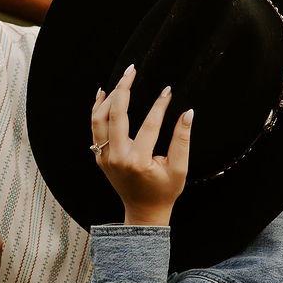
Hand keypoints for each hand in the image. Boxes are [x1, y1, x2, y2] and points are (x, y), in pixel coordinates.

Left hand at [91, 64, 192, 226]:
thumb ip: (182, 140)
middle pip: (115, 115)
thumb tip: (188, 113)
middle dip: (124, 89)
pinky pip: (95, 128)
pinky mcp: (100, 156)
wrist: (143, 211)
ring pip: (99, 119)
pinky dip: (97, 110)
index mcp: (138, 161)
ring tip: (121, 81)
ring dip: (109, 97)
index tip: (168, 90)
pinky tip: (104, 93)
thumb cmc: (164, 191)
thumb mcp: (179, 168)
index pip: (149, 125)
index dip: (160, 105)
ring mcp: (105, 157)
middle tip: (132, 70)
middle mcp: (117, 157)